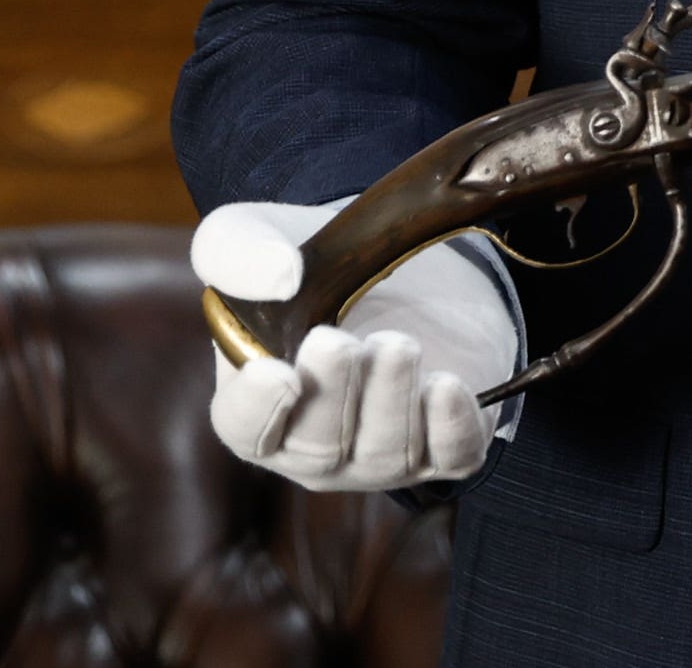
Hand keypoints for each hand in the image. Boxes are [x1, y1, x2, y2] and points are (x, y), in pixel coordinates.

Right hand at [191, 198, 518, 489]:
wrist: (401, 259)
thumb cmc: (313, 262)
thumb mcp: (260, 234)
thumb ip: (239, 249)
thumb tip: (278, 276)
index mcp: (255, 401)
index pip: (244, 428)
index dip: (258, 410)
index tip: (280, 372)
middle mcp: (312, 444)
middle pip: (317, 451)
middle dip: (333, 396)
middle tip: (343, 340)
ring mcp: (379, 452)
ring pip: (385, 456)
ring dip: (392, 400)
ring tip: (399, 345)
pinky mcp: (444, 442)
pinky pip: (452, 458)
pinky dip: (451, 428)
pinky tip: (446, 385)